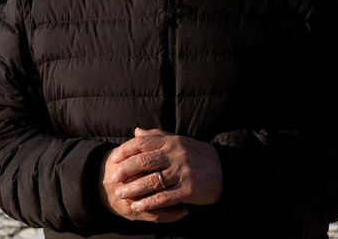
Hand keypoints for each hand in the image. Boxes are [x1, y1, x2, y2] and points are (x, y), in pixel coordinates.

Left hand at [107, 127, 222, 212]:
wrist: (224, 168)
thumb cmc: (197, 154)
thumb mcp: (178, 141)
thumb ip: (156, 136)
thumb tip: (136, 131)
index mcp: (171, 142)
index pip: (143, 143)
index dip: (126, 150)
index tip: (114, 159)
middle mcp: (175, 155)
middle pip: (144, 161)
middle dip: (126, 170)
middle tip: (113, 178)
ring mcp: (182, 172)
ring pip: (152, 180)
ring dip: (134, 188)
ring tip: (121, 194)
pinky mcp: (188, 189)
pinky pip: (164, 197)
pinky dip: (149, 203)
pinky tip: (138, 206)